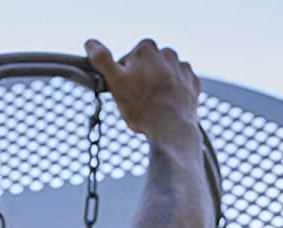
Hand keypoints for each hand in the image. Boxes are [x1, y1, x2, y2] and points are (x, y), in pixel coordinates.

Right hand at [83, 37, 200, 141]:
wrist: (172, 127)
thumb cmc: (142, 107)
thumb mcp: (116, 82)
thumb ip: (103, 60)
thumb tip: (90, 43)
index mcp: (146, 48)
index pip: (127, 62)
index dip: (122, 79)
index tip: (124, 92)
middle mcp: (167, 53)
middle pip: (146, 68)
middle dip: (141, 82)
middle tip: (137, 102)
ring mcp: (182, 68)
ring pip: (163, 76)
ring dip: (157, 87)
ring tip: (153, 106)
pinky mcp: (192, 82)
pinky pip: (179, 84)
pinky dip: (172, 94)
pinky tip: (167, 106)